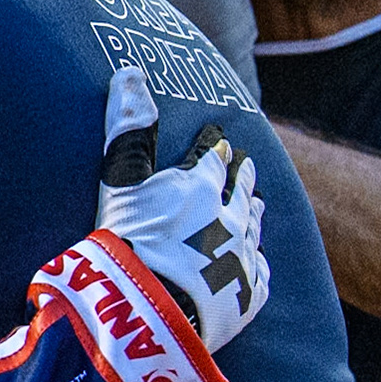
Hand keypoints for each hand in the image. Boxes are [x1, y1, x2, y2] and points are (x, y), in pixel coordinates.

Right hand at [95, 65, 268, 352]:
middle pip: (241, 188)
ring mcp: (242, 255)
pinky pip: (260, 271)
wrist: (151, 310)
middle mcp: (230, 214)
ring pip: (254, 226)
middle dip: (242, 175)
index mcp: (200, 185)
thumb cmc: (130, 241)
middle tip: (246, 165)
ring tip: (256, 205)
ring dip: (253, 212)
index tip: (220, 138)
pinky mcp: (248, 294)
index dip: (215, 146)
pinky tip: (257, 261)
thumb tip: (130, 71)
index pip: (212, 157)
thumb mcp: (120, 180)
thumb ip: (127, 129)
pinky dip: (258, 261)